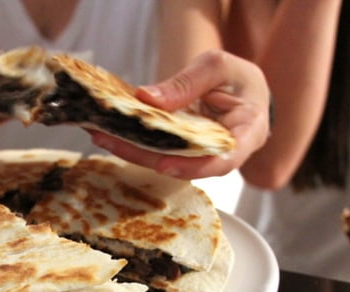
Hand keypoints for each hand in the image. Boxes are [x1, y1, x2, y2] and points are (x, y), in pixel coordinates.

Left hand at [90, 49, 270, 178]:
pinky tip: (110, 133)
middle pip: (184, 164)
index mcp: (248, 133)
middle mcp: (225, 154)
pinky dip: (136, 144)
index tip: (163, 164)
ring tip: (102, 136)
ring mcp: (202, 158)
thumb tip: (146, 98)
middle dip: (145, 156)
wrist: (241, 89)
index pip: (224, 160)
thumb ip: (186, 83)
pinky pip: (160, 153)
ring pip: (167, 162)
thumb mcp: (217, 67)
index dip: (193, 166)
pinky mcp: (184, 154)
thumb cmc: (237, 77)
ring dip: (133, 151)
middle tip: (110, 141)